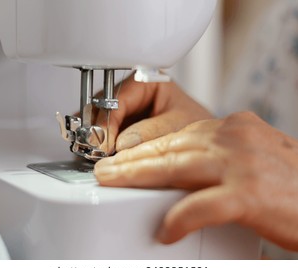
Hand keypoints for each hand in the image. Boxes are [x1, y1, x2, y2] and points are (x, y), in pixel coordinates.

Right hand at [93, 74, 211, 153]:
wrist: (204, 143)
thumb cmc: (198, 126)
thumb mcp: (178, 126)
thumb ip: (150, 132)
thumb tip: (121, 143)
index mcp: (148, 81)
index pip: (117, 96)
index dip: (108, 119)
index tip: (105, 142)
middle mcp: (132, 94)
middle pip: (101, 105)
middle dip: (96, 128)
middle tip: (95, 150)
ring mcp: (124, 111)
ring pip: (97, 119)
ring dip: (93, 137)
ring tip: (95, 154)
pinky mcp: (120, 128)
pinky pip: (101, 133)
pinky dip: (99, 144)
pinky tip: (99, 155)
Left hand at [95, 111, 297, 251]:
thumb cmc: (297, 184)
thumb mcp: (255, 155)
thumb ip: (221, 155)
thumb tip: (187, 163)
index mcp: (234, 127)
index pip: (179, 134)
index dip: (147, 146)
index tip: (125, 156)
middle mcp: (234, 137)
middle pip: (170, 147)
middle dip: (133, 159)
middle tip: (106, 169)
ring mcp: (240, 163)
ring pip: (176, 166)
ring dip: (139, 177)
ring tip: (113, 184)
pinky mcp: (248, 193)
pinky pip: (201, 205)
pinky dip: (178, 218)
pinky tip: (164, 230)